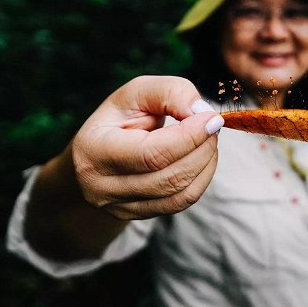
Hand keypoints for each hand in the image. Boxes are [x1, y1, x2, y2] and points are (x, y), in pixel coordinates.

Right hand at [71, 75, 222, 219]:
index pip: (151, 154)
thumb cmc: (120, 117)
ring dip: (206, 163)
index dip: (189, 137)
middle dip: (202, 148)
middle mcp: (102, 186)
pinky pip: (182, 203)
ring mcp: (119, 206)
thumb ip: (170, 92)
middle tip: (213, 124)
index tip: (212, 118)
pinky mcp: (138, 214)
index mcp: (95, 150)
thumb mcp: (137, 92)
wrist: (98, 149)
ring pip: (180, 194)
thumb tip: (201, 111)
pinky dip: (202, 178)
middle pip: (170, 177)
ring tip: (208, 138)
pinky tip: (203, 157)